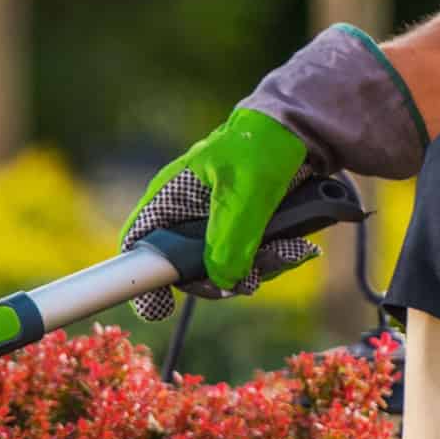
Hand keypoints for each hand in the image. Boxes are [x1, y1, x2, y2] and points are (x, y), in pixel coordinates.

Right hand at [121, 108, 317, 321]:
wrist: (300, 131)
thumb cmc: (261, 147)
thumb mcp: (245, 193)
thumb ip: (230, 238)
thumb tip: (223, 281)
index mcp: (170, 197)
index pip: (139, 243)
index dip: (142, 278)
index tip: (160, 306)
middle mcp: (186, 214)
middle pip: (186, 268)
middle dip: (222, 278)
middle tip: (252, 278)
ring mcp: (213, 223)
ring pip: (222, 268)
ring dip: (258, 268)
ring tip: (289, 251)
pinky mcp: (241, 229)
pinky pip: (249, 259)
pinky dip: (272, 258)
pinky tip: (296, 248)